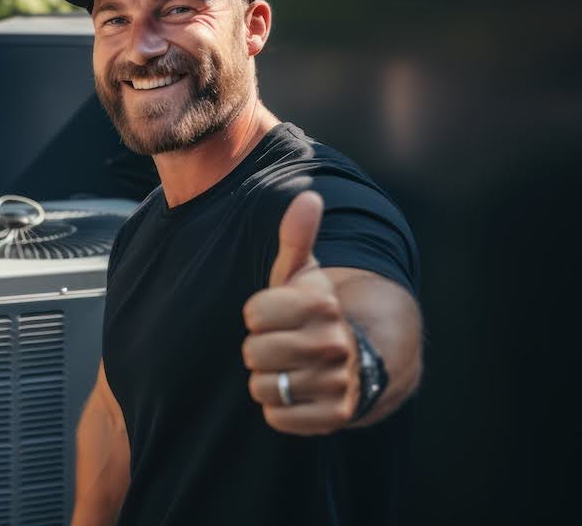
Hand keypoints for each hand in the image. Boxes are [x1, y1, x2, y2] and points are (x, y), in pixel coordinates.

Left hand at [242, 191, 358, 435]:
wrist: (359, 359)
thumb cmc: (314, 313)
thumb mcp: (303, 275)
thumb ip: (296, 237)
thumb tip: (307, 196)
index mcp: (322, 305)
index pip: (252, 314)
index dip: (257, 315)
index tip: (275, 315)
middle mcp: (334, 344)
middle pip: (253, 353)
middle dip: (260, 350)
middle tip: (282, 345)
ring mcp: (338, 382)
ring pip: (262, 387)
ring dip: (269, 380)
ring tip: (290, 369)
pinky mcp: (335, 417)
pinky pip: (277, 417)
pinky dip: (278, 409)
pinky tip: (296, 393)